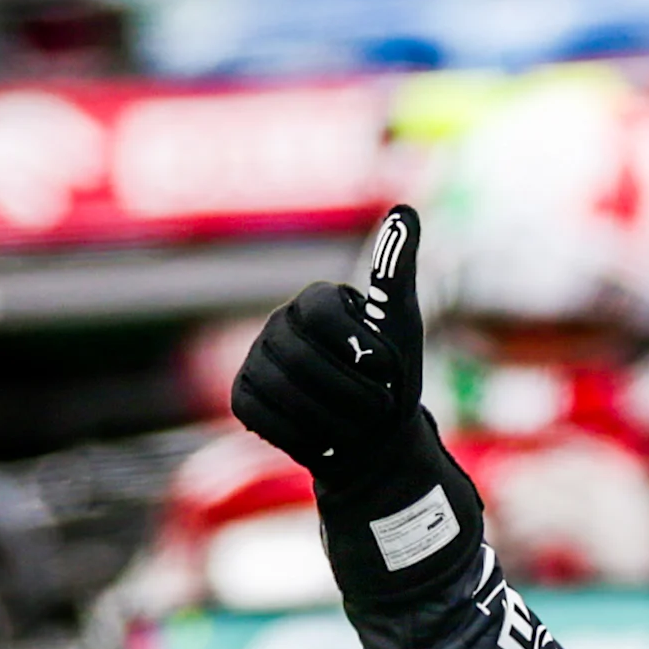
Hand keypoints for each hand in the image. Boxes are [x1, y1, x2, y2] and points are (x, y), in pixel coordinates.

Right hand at [229, 204, 433, 508]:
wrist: (373, 438)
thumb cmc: (389, 377)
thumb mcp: (401, 324)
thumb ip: (396, 270)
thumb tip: (406, 209)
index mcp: (316, 300)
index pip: (321, 310)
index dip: (358, 346)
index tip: (387, 371)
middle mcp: (278, 323)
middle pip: (298, 357)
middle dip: (348, 392)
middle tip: (379, 411)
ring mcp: (256, 359)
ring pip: (280, 390)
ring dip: (331, 418)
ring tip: (358, 428)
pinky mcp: (243, 397)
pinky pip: (263, 417)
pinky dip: (303, 436)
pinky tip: (327, 439)